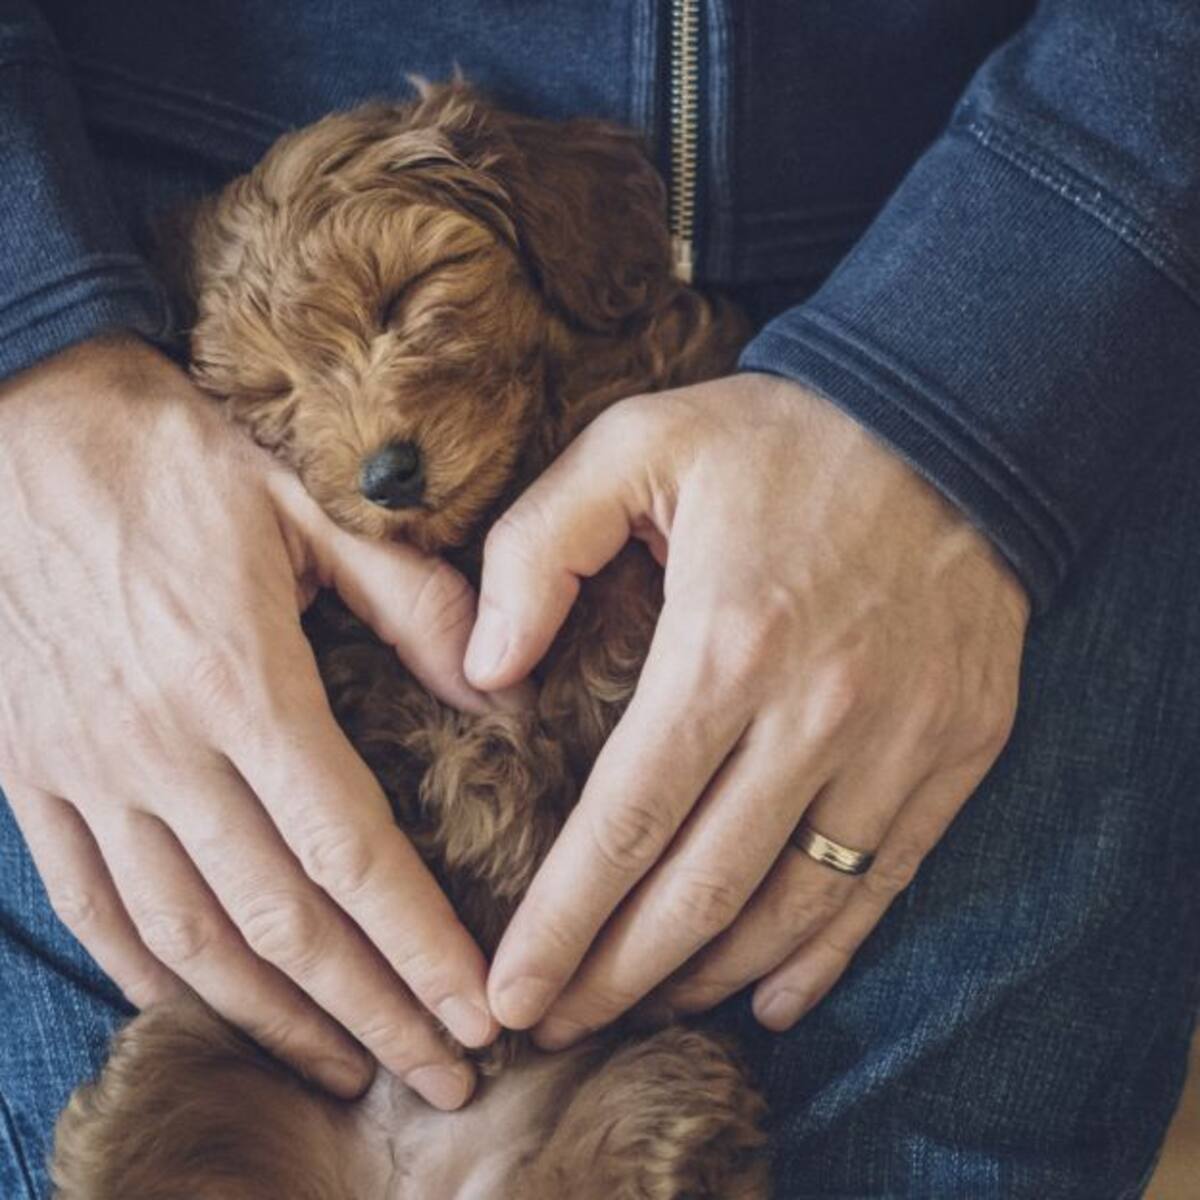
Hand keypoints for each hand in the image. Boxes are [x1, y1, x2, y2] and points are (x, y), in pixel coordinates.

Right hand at [0, 336, 508, 1108]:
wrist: (20, 421)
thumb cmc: (175, 455)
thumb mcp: (310, 503)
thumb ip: (410, 600)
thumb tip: (497, 688)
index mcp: (241, 684)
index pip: (351, 852)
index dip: (420, 945)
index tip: (478, 1010)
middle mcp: (162, 750)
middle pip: (283, 919)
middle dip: (372, 1011)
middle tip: (445, 1077)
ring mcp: (87, 771)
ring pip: (188, 935)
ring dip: (274, 1017)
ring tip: (347, 1069)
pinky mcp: (34, 772)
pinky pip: (92, 901)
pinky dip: (152, 972)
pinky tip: (206, 1009)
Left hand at [466, 372, 1028, 1042]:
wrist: (952, 421)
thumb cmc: (779, 437)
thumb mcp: (634, 444)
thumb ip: (537, 549)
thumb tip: (483, 670)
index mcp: (725, 644)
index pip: (624, 823)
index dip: (562, 923)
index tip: (511, 990)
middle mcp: (816, 714)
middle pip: (699, 888)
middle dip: (617, 975)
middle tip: (555, 1027)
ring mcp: (899, 742)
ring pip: (791, 906)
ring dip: (708, 975)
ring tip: (641, 1009)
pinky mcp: (957, 749)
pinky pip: (884, 881)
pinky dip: (825, 955)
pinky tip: (770, 997)